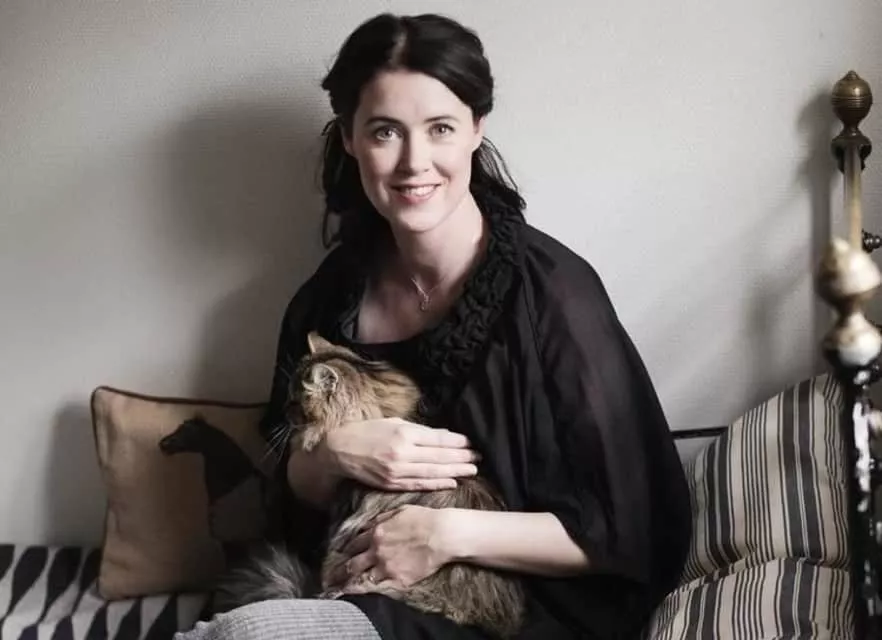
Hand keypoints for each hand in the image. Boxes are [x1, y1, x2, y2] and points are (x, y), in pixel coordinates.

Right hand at [322, 418, 479, 491]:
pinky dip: (437, 484)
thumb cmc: (367, 432)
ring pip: (433, 472)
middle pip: (439, 456)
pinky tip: (452, 482)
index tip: (472, 443)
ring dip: (455, 471)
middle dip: (461, 457)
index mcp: (403, 434)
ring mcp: (397, 470)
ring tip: (472, 470)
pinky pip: (419, 484)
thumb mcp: (393, 423)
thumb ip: (418, 430)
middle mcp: (402, 453)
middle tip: (479, 457)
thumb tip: (443, 435)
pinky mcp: (391, 483)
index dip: (458, 442)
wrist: (339, 450)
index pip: (438, 439)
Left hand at [329, 505, 453, 590]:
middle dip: (342, 570)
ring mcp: (386, 566)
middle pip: (353, 563)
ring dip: (353, 583)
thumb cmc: (425, 519)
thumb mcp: (400, 511)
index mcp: (376, 532)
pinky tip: (360, 596)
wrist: (442, 534)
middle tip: (333, 576)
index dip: (347, 550)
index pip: (354, 544)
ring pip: (362, 578)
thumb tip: (369, 524)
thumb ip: (381, 518)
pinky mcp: (398, 579)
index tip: (341, 554)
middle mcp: (377, 550)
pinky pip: (378, 589)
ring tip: (342, 589)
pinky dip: (368, 591)